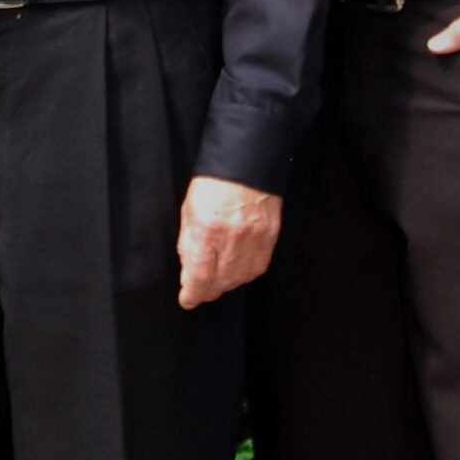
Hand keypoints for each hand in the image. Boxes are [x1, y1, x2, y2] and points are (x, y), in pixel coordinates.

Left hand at [177, 175, 281, 307]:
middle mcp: (232, 236)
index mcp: (207, 228)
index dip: (193, 294)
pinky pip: (259, 266)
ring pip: (241, 277)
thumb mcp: (190, 209)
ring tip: (218, 280)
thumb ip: (188, 242)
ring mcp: (255, 236)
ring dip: (227, 284)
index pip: (200, 275)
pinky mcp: (271, 234)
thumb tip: (189, 269)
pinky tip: (238, 270)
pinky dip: (246, 273)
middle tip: (201, 290)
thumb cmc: (214, 182)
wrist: (247, 159)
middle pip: (221, 281)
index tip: (188, 299)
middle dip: (208, 290)